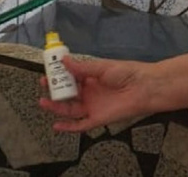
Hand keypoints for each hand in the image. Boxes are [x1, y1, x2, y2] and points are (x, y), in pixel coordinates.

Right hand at [38, 56, 154, 131]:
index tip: (48, 71)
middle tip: (43, 85)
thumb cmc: (126, 73)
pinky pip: (80, 125)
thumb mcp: (102, 67)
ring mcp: (93, 106)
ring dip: (56, 107)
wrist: (144, 87)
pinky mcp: (97, 119)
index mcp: (91, 78)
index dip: (59, 76)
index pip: (71, 77)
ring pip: (70, 109)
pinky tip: (57, 125)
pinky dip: (69, 127)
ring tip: (43, 102)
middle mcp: (90, 92)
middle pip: (68, 94)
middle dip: (54, 91)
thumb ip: (82, 67)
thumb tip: (64, 60)